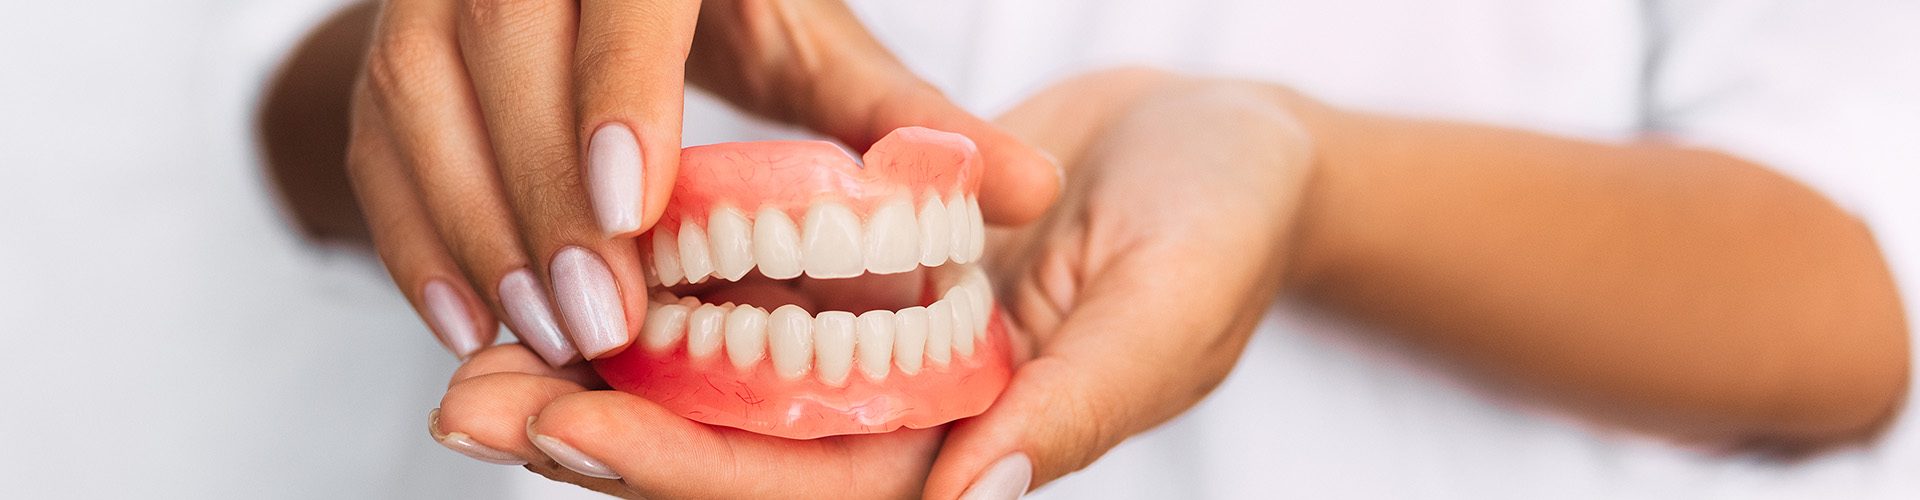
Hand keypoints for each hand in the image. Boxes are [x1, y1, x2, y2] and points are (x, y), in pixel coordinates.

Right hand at [344, 0, 1060, 365]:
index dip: (616, 88)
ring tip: (544, 339)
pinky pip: (374, 136)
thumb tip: (1029, 189)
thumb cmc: (731, 5)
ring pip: (419, 93)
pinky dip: (413, 233)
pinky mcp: (387, 44)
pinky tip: (470, 322)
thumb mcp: (814, 44)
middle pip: (502, 46)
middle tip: (600, 322)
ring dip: (473, 226)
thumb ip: (899, 119)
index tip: (639, 210)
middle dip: (545, 191)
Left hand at [427, 68, 1319, 497]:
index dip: (687, 470)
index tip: (569, 430)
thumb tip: (975, 489)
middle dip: (600, 439)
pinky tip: (564, 276)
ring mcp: (880, 360)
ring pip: (716, 394)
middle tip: (464, 409)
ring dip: (597, 382)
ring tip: (469, 362)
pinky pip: (742, 309)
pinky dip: (655, 301)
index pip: (812, 491)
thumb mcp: (1170, 298)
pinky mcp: (860, 290)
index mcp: (980, 449)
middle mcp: (913, 424)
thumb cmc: (1226, 216)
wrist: (1228, 143)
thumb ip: (1084, 399)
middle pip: (732, 460)